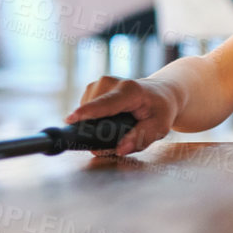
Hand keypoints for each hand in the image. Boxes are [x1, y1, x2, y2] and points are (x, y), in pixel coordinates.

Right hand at [66, 76, 180, 156]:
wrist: (160, 93)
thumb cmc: (160, 110)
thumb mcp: (160, 127)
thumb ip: (141, 138)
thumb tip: (120, 149)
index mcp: (130, 91)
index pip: (106, 103)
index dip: (88, 112)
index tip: (71, 119)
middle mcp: (111, 83)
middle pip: (92, 114)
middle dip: (97, 132)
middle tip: (118, 138)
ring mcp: (99, 84)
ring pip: (86, 114)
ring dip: (96, 126)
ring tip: (117, 126)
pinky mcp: (92, 88)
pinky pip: (85, 111)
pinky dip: (94, 119)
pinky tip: (110, 120)